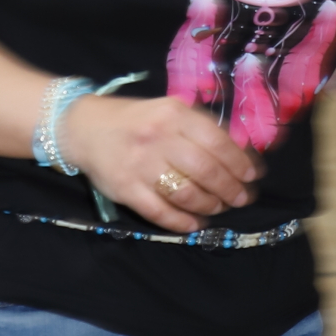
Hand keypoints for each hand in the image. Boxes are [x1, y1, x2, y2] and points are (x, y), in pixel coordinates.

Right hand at [56, 93, 263, 231]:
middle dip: (230, 188)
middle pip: (206, 170)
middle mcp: (158, 138)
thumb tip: (242, 154)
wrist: (82, 127)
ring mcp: (140, 165)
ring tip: (220, 208)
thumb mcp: (169, 111)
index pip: (217, 142)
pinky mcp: (125, 189)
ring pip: (186, 193)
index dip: (240, 162)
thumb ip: (200, 129)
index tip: (253, 176)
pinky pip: (160, 212)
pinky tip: (195, 223)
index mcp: (173, 114)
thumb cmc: (136, 120)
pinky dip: (183, 222)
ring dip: (210, 205)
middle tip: (241, 198)